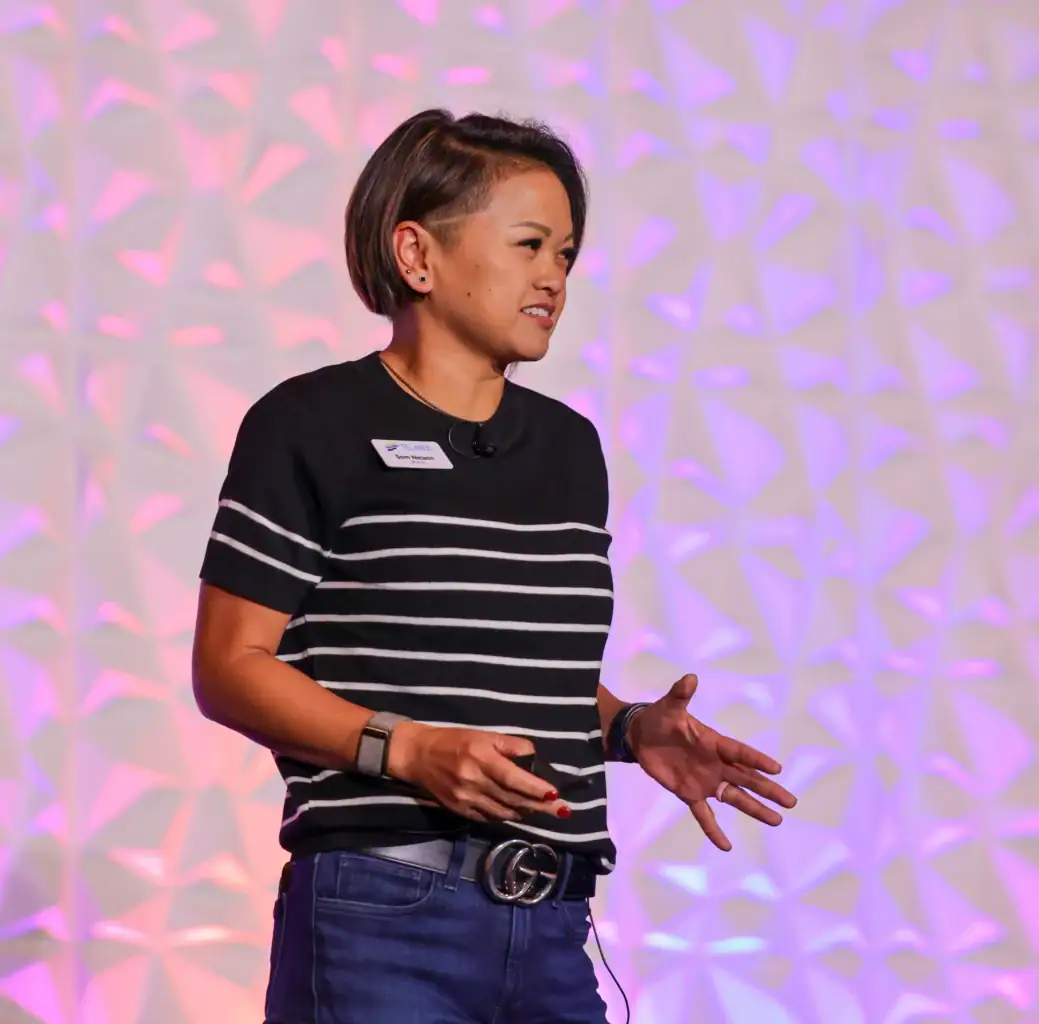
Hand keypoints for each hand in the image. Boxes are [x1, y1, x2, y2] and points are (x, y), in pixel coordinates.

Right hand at [386, 721, 570, 822]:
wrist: (418, 756)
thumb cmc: (455, 740)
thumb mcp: (483, 735)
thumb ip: (509, 745)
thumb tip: (533, 755)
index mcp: (481, 758)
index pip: (513, 778)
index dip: (535, 788)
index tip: (555, 794)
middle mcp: (474, 781)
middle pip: (513, 799)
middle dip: (540, 806)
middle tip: (563, 811)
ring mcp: (466, 799)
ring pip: (503, 812)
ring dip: (525, 812)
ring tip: (543, 810)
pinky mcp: (460, 811)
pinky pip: (489, 817)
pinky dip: (506, 816)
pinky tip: (518, 813)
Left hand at [629, 674, 796, 851]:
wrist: (642, 736)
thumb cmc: (660, 718)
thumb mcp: (670, 706)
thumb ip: (681, 694)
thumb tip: (690, 677)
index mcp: (714, 742)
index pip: (740, 752)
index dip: (756, 759)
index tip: (777, 769)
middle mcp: (716, 763)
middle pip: (746, 778)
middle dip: (768, 790)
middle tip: (791, 802)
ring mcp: (705, 780)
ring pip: (734, 797)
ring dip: (754, 809)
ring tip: (776, 820)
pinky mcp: (689, 793)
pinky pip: (704, 815)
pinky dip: (713, 830)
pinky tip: (726, 846)